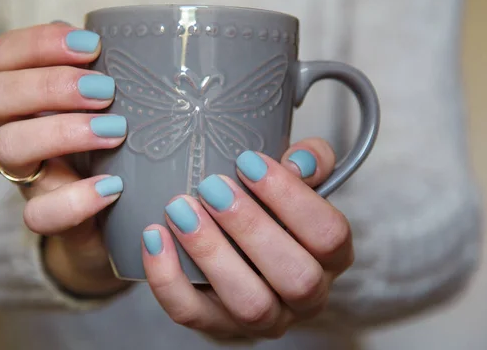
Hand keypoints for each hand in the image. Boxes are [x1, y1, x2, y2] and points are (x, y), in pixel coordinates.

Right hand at [0, 23, 128, 295]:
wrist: (122, 218)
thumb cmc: (122, 149)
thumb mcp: (119, 108)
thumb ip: (118, 77)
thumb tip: (152, 46)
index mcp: (30, 96)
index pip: (2, 56)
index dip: (37, 43)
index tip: (93, 45)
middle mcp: (18, 130)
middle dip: (49, 85)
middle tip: (105, 91)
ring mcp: (28, 175)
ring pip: (6, 146)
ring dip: (62, 131)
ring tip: (116, 131)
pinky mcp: (46, 217)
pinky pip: (38, 214)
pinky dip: (76, 199)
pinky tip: (114, 187)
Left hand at [142, 139, 352, 340]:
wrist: (238, 247)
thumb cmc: (271, 209)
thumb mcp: (295, 180)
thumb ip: (311, 161)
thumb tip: (300, 162)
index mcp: (332, 258)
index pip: (329, 235)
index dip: (292, 198)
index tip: (248, 162)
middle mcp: (307, 296)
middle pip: (296, 277)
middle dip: (250, 227)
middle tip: (212, 187)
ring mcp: (265, 318)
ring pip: (249, 303)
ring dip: (211, 253)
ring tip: (181, 209)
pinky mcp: (218, 326)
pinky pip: (193, 313)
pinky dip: (169, 278)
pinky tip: (155, 236)